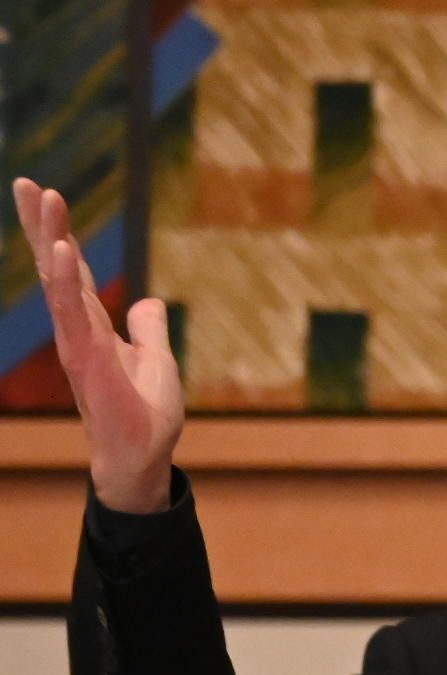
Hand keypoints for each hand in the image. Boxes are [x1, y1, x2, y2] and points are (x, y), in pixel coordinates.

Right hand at [11, 178, 182, 512]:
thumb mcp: (157, 361)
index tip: (46, 195)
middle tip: (27, 182)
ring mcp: (77, 341)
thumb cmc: (146, 415)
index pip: (71, 271)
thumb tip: (148, 303)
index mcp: (92, 325)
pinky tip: (56, 248)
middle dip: (41, 224)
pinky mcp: (85, 357)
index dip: (59, 234)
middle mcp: (77, 328)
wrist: (143, 458)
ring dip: (48, 237)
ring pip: (57, 280)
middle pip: (55, 266)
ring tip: (42, 198)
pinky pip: (71, 311)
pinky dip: (63, 279)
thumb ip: (149, 330)